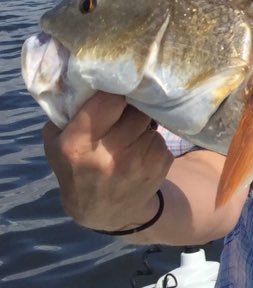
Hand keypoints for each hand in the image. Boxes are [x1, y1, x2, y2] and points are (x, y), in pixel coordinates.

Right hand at [42, 91, 172, 232]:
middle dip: (131, 103)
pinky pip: (161, 134)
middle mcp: (110, 154)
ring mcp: (139, 161)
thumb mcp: (56, 142)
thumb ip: (68, 109)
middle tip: (124, 108)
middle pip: (134, 107)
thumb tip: (87, 76)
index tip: (115, 85)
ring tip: (129, 131)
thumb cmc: (76, 168)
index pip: (108, 99)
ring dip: (142, 120)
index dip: (114, 88)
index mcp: (78, 144)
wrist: (104, 211)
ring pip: (149, 119)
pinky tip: (140, 147)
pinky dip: (152, 136)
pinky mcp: (161, 164)